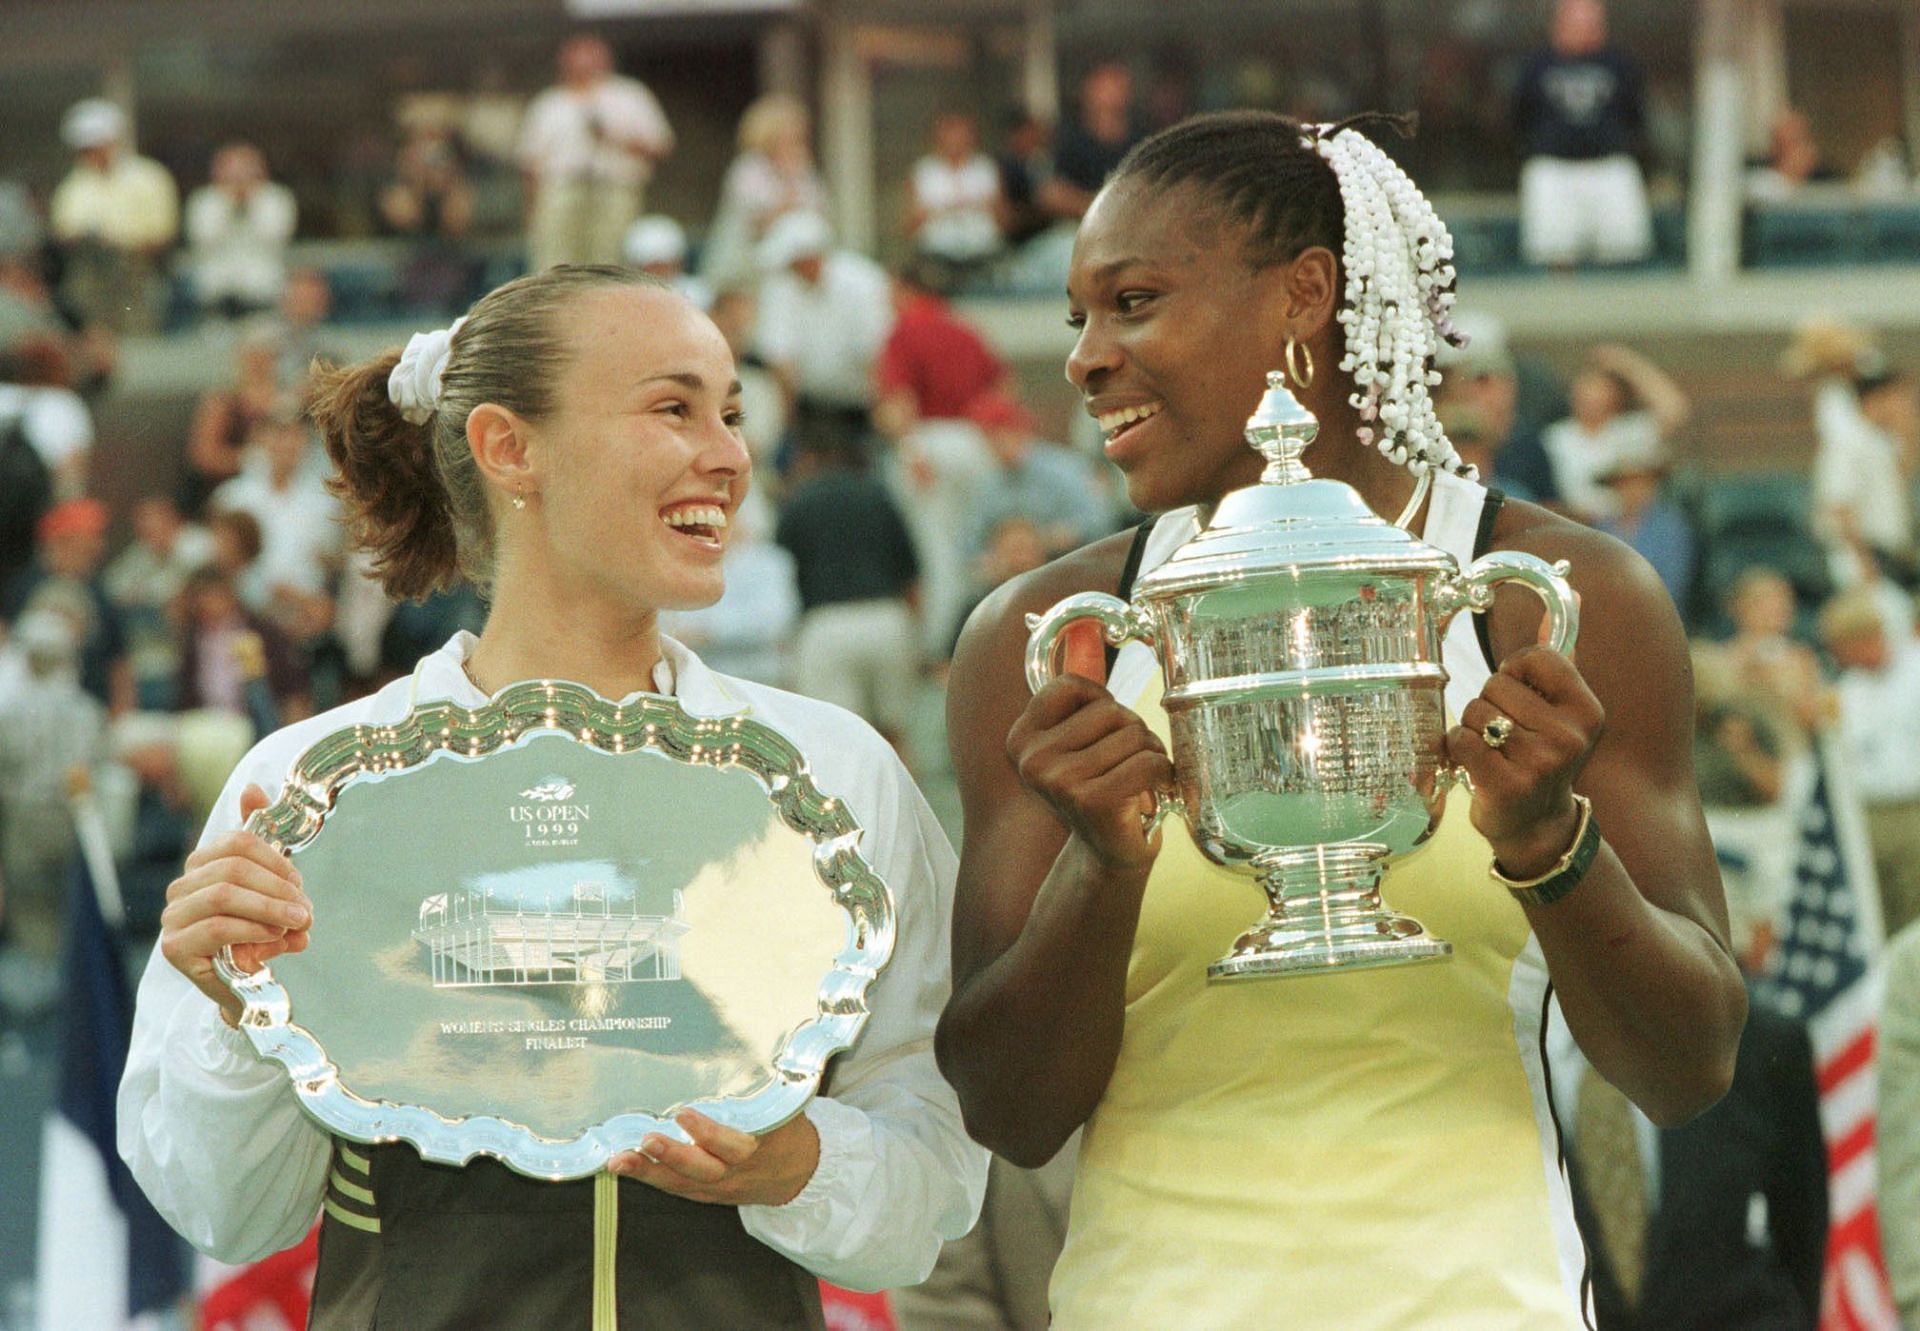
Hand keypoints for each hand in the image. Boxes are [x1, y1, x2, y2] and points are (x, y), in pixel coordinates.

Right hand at [159, 784, 310, 1025]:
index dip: (276, 860)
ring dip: (270, 909)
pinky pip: (216, 927)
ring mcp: (172, 917)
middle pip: (232, 868)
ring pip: (223, 896)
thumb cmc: (260, 931)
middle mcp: (181, 888)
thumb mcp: (271, 888)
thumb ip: (264, 841)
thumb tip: (252, 788)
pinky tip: (274, 938)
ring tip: (298, 923)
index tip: (300, 885)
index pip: (238, 842)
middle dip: (277, 888)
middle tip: (306, 910)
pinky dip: (253, 929)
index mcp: (202, 865)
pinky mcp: (174, 948)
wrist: (247, 987)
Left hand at [608, 1109, 818, 1206]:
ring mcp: (717, 1187)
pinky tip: (624, 1166)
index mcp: (758, 1148)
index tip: (684, 1114)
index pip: (733, 1144)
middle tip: (646, 1139)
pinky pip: (675, 1188)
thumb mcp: (782, 1111)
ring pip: (681, 1183)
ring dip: (648, 1172)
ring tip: (619, 1159)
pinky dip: (649, 1177)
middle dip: (672, 1156)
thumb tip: (740, 1050)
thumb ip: (759, 1091)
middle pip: (702, 1169)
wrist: (798, 1174)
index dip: (708, 1133)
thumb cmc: (785, 1132)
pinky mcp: (704, 1194)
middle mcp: (735, 1172)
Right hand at [1007, 621, 1171, 874]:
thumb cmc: (1100, 788)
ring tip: (1132, 784)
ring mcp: (1058, 781)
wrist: (1108, 854)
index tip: (1099, 741)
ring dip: (1148, 758)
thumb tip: (1081, 627)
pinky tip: (1147, 797)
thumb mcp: (1083, 735)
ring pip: (1135, 736)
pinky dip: (1161, 777)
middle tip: (1120, 769)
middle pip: (1112, 710)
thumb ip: (1079, 685)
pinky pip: (1148, 761)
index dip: (1102, 707)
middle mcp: (1031, 759)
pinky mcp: (1091, 800)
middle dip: (1131, 736)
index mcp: (1020, 739)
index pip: (1075, 687)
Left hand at [1445, 645, 1605, 879]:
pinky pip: (1460, 740)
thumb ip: (1561, 657)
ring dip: (1473, 730)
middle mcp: (1569, 736)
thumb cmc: (1541, 758)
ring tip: (1494, 752)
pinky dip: (1457, 749)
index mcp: (1587, 711)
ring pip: (1475, 712)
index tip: (1520, 698)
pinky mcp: (1507, 785)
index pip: (1535, 658)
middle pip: (1497, 685)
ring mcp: (1540, 763)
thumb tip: (1572, 594)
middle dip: (1490, 706)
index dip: (1514, 673)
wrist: (1538, 826)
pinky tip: (1476, 765)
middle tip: (1506, 736)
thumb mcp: (1561, 711)